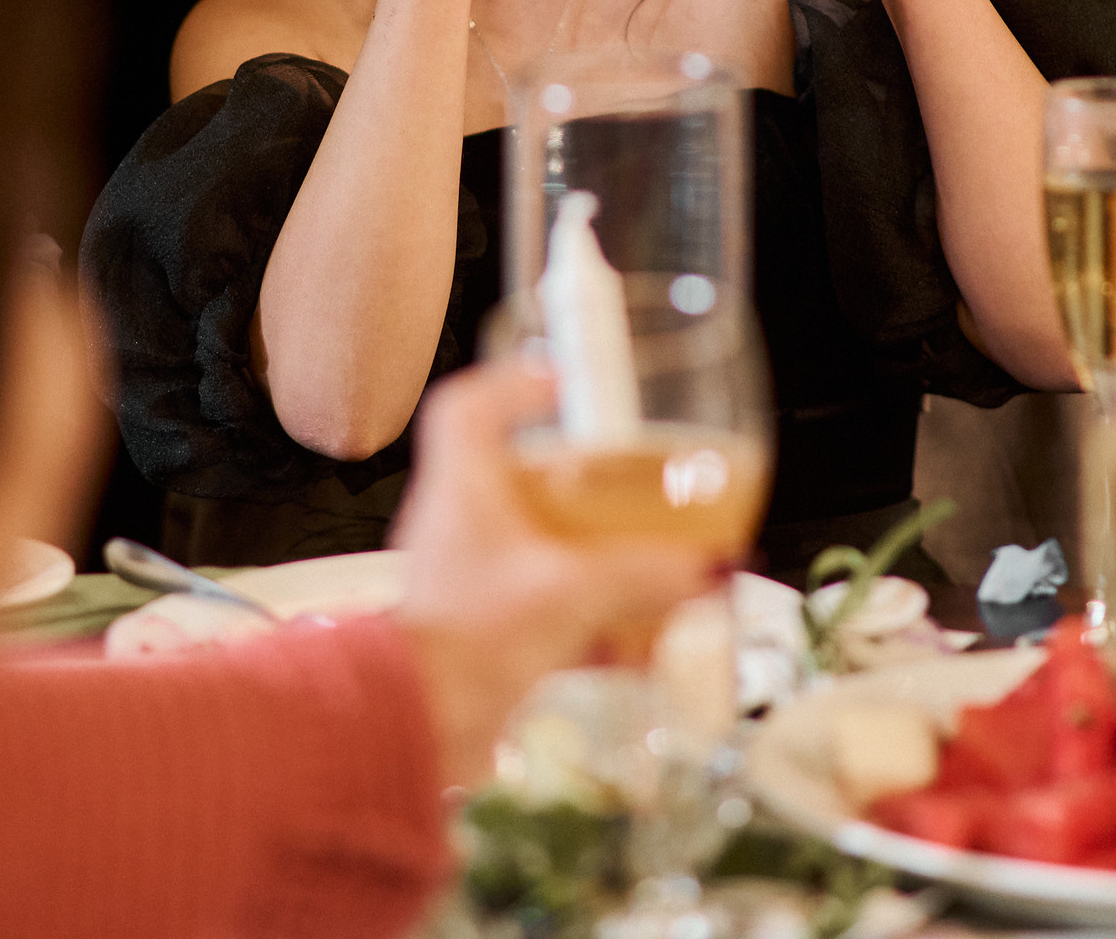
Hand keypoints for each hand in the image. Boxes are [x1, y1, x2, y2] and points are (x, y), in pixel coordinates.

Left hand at [388, 362, 709, 784]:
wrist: (412, 733)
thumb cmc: (461, 648)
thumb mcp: (569, 593)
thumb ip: (643, 574)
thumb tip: (703, 565)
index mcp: (461, 489)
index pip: (468, 407)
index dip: (514, 383)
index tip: (563, 381)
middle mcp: (458, 528)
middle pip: (514, 479)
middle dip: (575, 480)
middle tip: (623, 480)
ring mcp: (468, 583)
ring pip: (532, 548)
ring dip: (587, 554)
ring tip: (642, 565)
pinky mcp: (482, 637)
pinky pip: (543, 613)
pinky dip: (590, 623)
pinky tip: (634, 648)